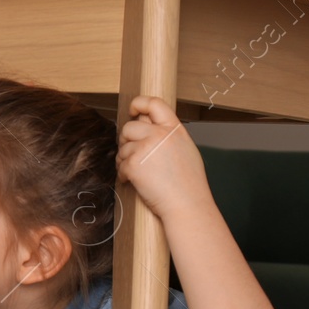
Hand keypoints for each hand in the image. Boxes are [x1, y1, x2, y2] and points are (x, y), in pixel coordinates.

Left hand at [116, 95, 216, 220]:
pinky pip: (120, 164)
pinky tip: (133, 181)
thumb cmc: (188, 183)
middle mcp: (159, 134)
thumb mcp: (185, 149)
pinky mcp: (133, 164)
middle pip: (130, 126)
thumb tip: (149, 126)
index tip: (132, 110)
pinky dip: (123, 174)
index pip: (154, 103)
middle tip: (132, 153)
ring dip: (125, 160)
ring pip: (122, 147)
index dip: (139, 103)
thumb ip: (168, 135)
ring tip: (137, 173)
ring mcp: (145, 148)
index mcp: (174, 129)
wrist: (187, 204)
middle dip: (126, 140)